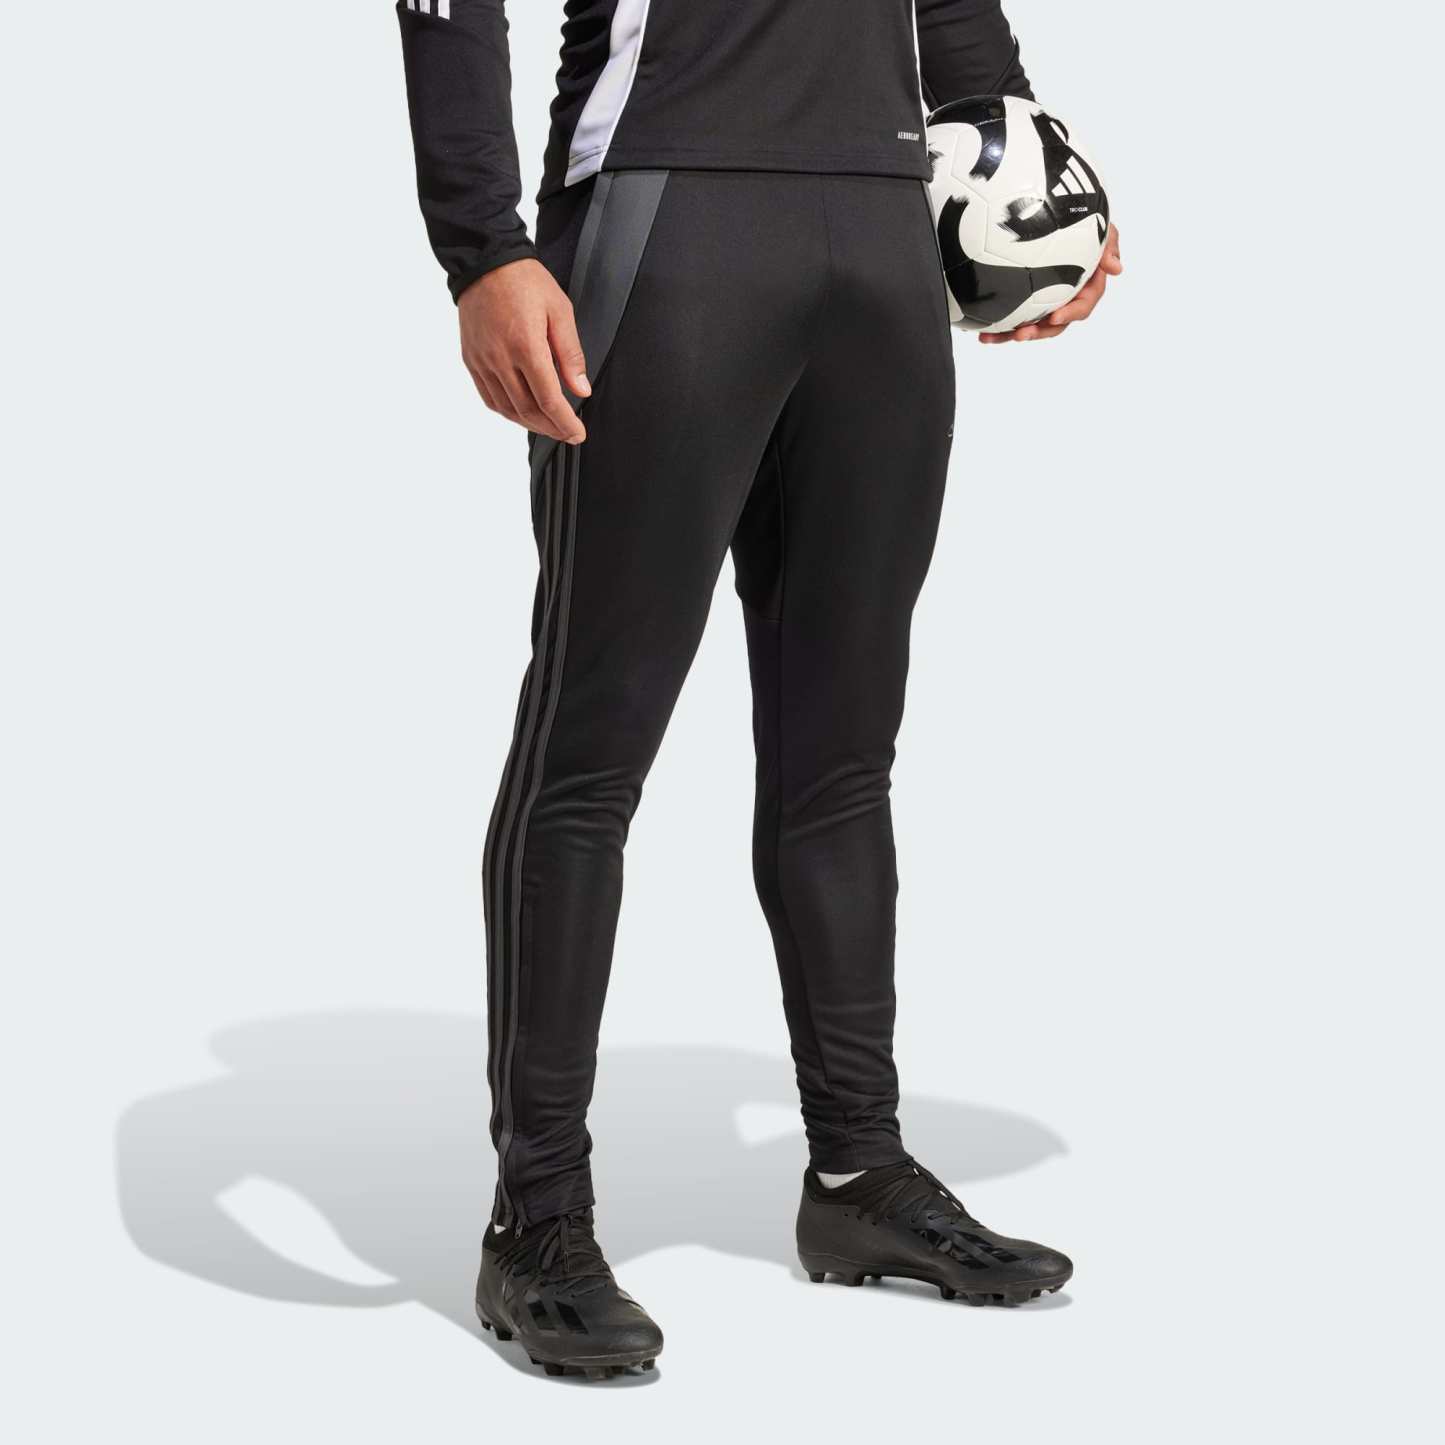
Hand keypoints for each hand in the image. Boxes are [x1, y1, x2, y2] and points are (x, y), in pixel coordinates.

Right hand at [458, 259, 590, 442]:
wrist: (485, 262)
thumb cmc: (525, 282)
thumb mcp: (560, 311)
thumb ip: (571, 354)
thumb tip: (581, 389)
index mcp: (526, 346)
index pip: (549, 400)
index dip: (565, 423)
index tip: (578, 434)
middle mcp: (500, 359)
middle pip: (528, 410)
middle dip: (551, 428)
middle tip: (568, 433)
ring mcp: (482, 361)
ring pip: (507, 409)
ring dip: (530, 424)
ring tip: (549, 426)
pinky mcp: (471, 360)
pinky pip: (489, 398)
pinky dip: (508, 412)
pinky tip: (523, 413)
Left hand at [979, 224, 1122, 343]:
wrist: (1052, 213)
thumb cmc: (1081, 219)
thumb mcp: (1100, 226)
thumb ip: (1109, 244)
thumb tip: (1117, 269)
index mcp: (1085, 287)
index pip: (1082, 306)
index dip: (1070, 313)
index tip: (1054, 316)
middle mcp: (1064, 298)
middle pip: (1053, 324)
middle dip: (1037, 332)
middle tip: (1020, 335)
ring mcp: (1043, 301)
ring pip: (1029, 324)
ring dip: (1010, 334)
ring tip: (989, 339)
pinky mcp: (1023, 300)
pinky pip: (1011, 316)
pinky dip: (996, 325)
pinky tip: (977, 331)